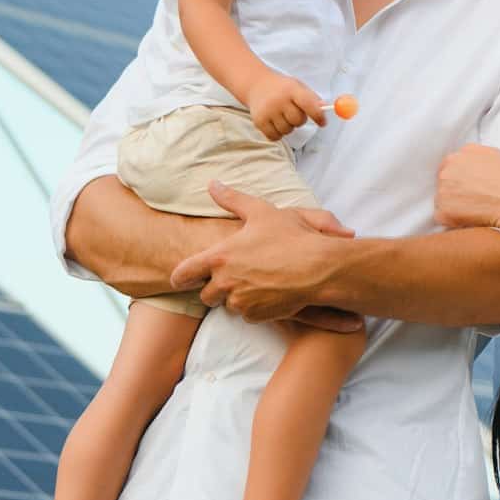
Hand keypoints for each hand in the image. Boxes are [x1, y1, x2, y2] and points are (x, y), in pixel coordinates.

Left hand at [169, 183, 361, 327]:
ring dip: (237, 297)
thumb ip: (232, 200)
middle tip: (233, 277)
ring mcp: (240, 301)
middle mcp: (225, 282)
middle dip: (216, 288)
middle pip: (206, 295)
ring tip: (258, 282)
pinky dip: (255, 308)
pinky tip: (270, 293)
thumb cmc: (292, 237)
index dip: (180, 278)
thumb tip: (212, 184)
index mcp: (219, 257)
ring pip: (229, 305)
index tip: (181, 280)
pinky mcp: (256, 316)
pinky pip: (248, 316)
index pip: (184, 273)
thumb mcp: (261, 212)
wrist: (319, 268)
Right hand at [245, 71, 325, 141]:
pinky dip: (278, 134)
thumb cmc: (281, 88)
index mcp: (291, 89)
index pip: (309, 104)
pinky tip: (275, 123)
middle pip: (298, 121)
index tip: (323, 123)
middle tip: (294, 112)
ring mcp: (268, 111)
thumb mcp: (297, 86)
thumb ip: (312, 98)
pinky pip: (275, 137)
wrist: (256, 84)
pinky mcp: (259, 121)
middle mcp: (279, 100)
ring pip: (287, 130)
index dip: (318, 116)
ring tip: (283, 116)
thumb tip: (326, 108)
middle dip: (300, 120)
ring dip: (289, 127)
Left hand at [434, 144, 499, 229]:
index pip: (449, 166)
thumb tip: (466, 160)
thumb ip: (473, 155)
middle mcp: (447, 170)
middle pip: (443, 181)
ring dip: (452, 204)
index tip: (467, 186)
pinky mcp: (443, 209)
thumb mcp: (493, 154)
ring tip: (473, 208)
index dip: (458, 178)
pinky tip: (468, 218)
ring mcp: (442, 190)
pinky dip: (451, 219)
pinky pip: (442, 216)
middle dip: (454, 189)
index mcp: (459, 155)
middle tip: (471, 198)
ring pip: (441, 198)